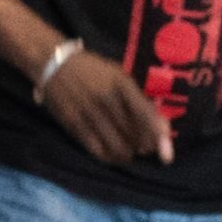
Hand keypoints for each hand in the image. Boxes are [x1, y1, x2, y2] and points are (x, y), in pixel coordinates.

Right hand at [35, 49, 175, 166]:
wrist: (54, 65)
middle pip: (134, 136)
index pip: (146, 115)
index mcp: (122, 85)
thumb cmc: (94, 70)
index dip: (159, 136)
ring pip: (116, 147)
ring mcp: (89, 112)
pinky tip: (111, 154)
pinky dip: (108, 157)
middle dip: (143, 147)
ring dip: (126, 154)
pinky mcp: (74, 123)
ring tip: (127, 151)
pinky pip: (96, 149)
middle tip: (143, 148)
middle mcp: (106, 99)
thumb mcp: (119, 77)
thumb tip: (162, 128)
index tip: (166, 155)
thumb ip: (140, 100)